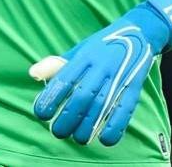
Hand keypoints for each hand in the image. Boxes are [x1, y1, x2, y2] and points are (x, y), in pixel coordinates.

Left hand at [29, 0, 171, 146]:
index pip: (64, 79)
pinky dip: (115, 126)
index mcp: (85, 56)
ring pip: (101, 106)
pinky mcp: (134, 86)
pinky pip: (125, 109)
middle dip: (67, 118)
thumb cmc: (102, 46)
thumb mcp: (79, 50)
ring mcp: (119, 76)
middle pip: (82, 96)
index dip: (51, 97)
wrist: (139, 32)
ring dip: (87, 126)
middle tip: (57, 132)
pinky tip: (105, 139)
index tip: (41, 113)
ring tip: (77, 138)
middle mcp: (101, 66)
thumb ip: (57, 65)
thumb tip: (32, 74)